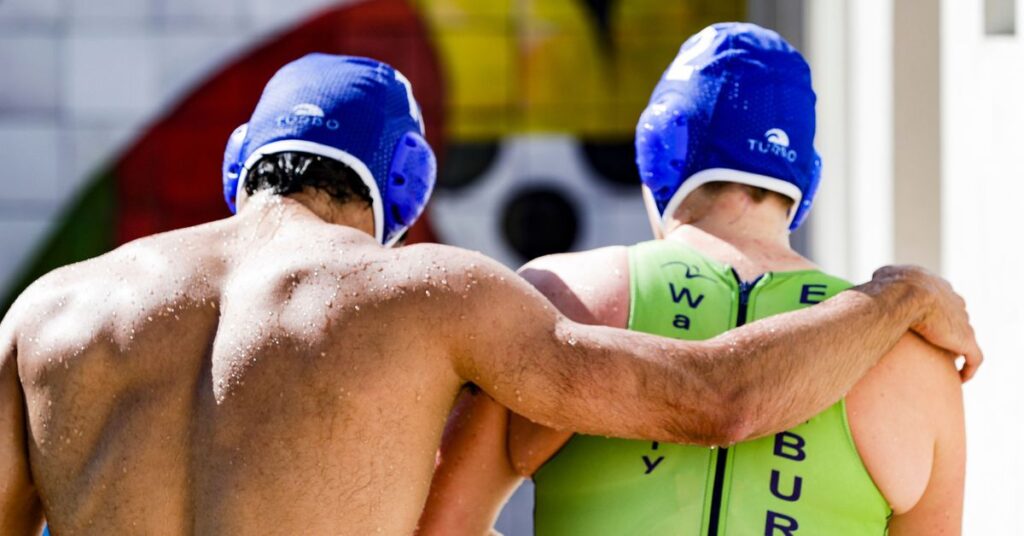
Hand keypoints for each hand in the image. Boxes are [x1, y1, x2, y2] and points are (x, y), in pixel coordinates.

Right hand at [871, 265, 982, 381]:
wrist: (905, 296)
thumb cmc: (890, 287)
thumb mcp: (885, 274)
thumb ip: (886, 276)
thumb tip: (877, 278)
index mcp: (938, 285)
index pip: (942, 298)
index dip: (934, 311)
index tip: (925, 324)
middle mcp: (954, 301)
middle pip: (956, 316)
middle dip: (948, 329)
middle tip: (934, 344)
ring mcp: (963, 321)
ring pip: (964, 336)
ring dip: (956, 348)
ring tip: (945, 363)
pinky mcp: (966, 340)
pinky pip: (974, 358)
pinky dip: (969, 368)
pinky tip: (962, 378)